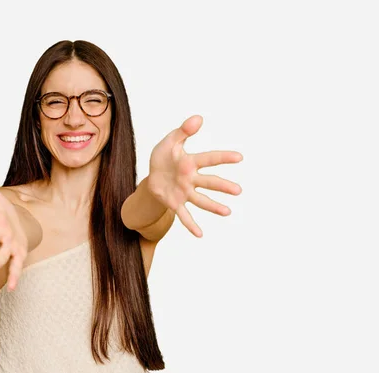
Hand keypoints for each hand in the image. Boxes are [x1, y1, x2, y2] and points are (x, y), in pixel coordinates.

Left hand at [148, 115, 242, 237]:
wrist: (153, 176)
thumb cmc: (164, 157)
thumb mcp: (170, 142)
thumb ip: (183, 131)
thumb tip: (198, 118)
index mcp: (190, 162)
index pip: (209, 159)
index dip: (223, 157)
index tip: (239, 157)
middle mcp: (191, 179)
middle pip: (209, 182)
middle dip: (223, 186)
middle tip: (238, 190)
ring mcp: (185, 192)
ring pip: (201, 200)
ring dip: (214, 206)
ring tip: (227, 212)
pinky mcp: (176, 203)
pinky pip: (184, 215)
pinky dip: (191, 224)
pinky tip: (200, 235)